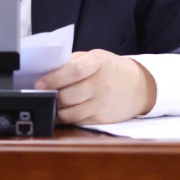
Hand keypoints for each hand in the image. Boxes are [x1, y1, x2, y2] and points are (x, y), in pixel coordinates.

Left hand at [34, 50, 156, 124]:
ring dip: (56, 110)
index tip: (39, 84)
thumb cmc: (112, 69)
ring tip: (49, 105)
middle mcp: (102, 84)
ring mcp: (103, 103)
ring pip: (71, 112)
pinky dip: (66, 119)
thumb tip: (47, 71)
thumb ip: (74, 62)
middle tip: (40, 96)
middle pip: (70, 95)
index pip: (74, 71)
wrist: (140, 86)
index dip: (55, 78)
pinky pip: (78, 121)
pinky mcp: (103, 118)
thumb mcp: (96, 57)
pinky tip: (59, 114)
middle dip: (51, 97)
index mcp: (99, 63)